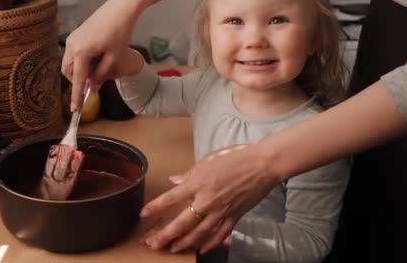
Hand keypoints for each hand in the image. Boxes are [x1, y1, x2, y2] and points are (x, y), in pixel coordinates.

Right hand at [61, 0, 141, 110]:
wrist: (120, 9)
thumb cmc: (120, 32)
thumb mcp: (114, 57)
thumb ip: (102, 74)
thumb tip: (93, 86)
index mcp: (81, 52)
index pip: (78, 79)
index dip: (77, 96)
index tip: (75, 109)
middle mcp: (72, 45)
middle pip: (69, 72)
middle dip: (78, 80)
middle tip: (95, 82)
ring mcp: (72, 39)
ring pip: (70, 63)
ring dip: (80, 70)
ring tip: (99, 67)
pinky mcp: (76, 35)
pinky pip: (73, 54)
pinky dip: (81, 61)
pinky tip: (96, 58)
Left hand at [140, 144, 278, 253]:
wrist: (263, 165)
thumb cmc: (236, 158)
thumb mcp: (208, 160)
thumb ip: (189, 174)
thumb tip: (174, 181)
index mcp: (198, 183)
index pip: (171, 198)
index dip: (155, 207)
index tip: (144, 214)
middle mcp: (207, 200)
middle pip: (182, 222)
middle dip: (165, 235)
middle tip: (153, 243)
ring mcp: (221, 211)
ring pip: (199, 233)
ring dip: (184, 243)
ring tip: (172, 248)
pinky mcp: (234, 217)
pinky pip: (219, 235)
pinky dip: (210, 243)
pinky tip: (201, 249)